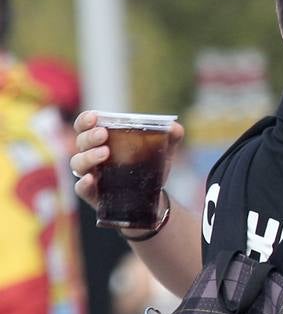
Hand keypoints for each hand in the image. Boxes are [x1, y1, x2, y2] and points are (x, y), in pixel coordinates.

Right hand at [70, 109, 184, 210]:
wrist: (153, 196)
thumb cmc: (150, 166)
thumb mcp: (163, 150)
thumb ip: (171, 136)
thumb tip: (174, 127)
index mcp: (103, 140)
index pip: (85, 126)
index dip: (85, 120)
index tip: (94, 117)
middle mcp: (91, 155)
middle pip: (80, 141)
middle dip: (89, 136)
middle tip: (104, 135)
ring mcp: (90, 174)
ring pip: (77, 163)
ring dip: (88, 156)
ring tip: (105, 153)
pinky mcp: (92, 193)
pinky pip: (81, 188)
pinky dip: (83, 183)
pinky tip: (92, 179)